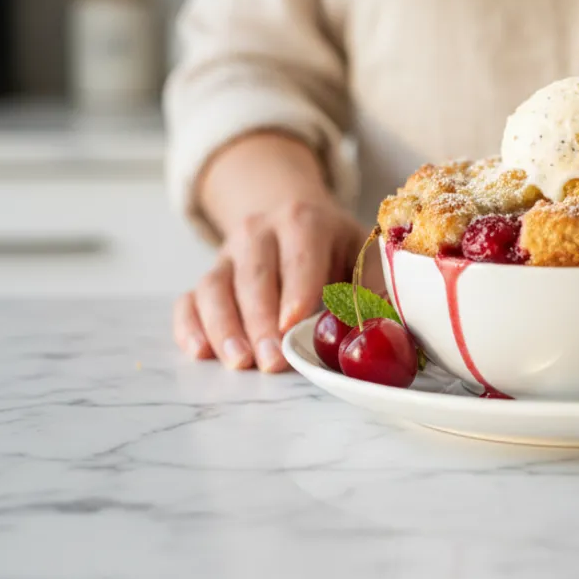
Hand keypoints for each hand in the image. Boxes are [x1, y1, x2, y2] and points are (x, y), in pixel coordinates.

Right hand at [173, 198, 371, 372]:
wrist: (290, 217)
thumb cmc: (333, 246)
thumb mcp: (361, 250)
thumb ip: (375, 284)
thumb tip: (389, 325)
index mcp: (303, 221)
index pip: (299, 254)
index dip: (296, 287)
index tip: (293, 322)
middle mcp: (258, 232)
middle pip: (254, 275)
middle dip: (261, 320)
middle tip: (272, 360)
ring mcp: (227, 254)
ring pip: (215, 287)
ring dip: (224, 327)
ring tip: (239, 362)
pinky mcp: (209, 277)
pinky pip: (189, 299)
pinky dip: (189, 325)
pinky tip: (198, 351)